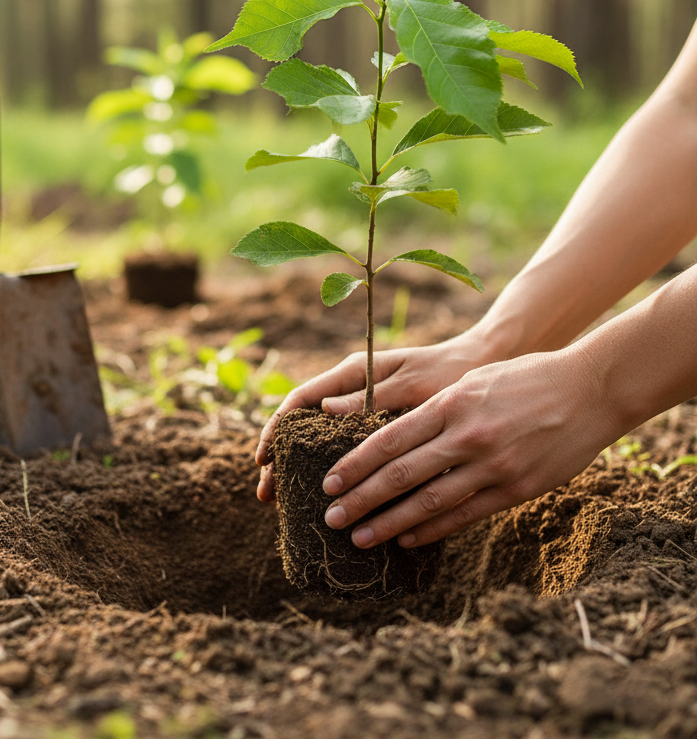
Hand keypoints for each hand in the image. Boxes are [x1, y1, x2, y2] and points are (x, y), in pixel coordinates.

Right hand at [255, 334, 490, 502]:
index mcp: (353, 373)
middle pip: (302, 425)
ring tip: (284, 503)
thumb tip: (324, 408)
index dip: (277, 427)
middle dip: (280, 459)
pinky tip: (325, 495)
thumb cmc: (449, 369)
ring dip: (298, 469)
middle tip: (266, 495)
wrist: (482, 363)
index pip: (301, 399)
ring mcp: (361, 408)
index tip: (263, 457)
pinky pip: (343, 447)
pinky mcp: (377, 425)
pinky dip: (330, 470)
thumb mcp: (413, 382)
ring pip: (318, 440)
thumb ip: (372, 394)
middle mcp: (350, 390)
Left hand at [319, 346, 623, 546]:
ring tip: (360, 537)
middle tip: (331, 518)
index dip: (354, 465)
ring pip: (429, 502)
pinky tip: (408, 538)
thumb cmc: (523, 378)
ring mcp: (492, 466)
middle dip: (361, 499)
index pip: (388, 440)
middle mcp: (466, 436)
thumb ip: (431, 407)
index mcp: (449, 405)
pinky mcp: (516, 488)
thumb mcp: (470, 382)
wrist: (588, 390)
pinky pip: (466, 514)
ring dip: (389, 523)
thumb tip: (385, 429)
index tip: (328, 483)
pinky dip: (433, 529)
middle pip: (400, 474)